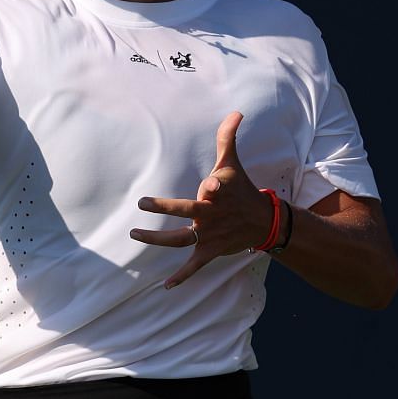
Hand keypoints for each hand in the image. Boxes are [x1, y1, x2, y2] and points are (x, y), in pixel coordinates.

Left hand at [131, 111, 273, 287]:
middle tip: (142, 203)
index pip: (213, 188)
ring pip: (180, 239)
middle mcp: (212, 214)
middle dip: (166, 208)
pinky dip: (182, 277)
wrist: (263, 221)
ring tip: (134, 234)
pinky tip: (165, 287)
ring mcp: (210, 234)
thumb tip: (236, 111)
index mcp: (218, 193)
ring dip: (157, 239)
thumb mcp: (234, 164)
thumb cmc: (242, 189)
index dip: (213, 187)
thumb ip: (228, 138)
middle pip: (188, 211)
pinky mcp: (210, 250)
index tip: (212, 186)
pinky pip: (194, 266)